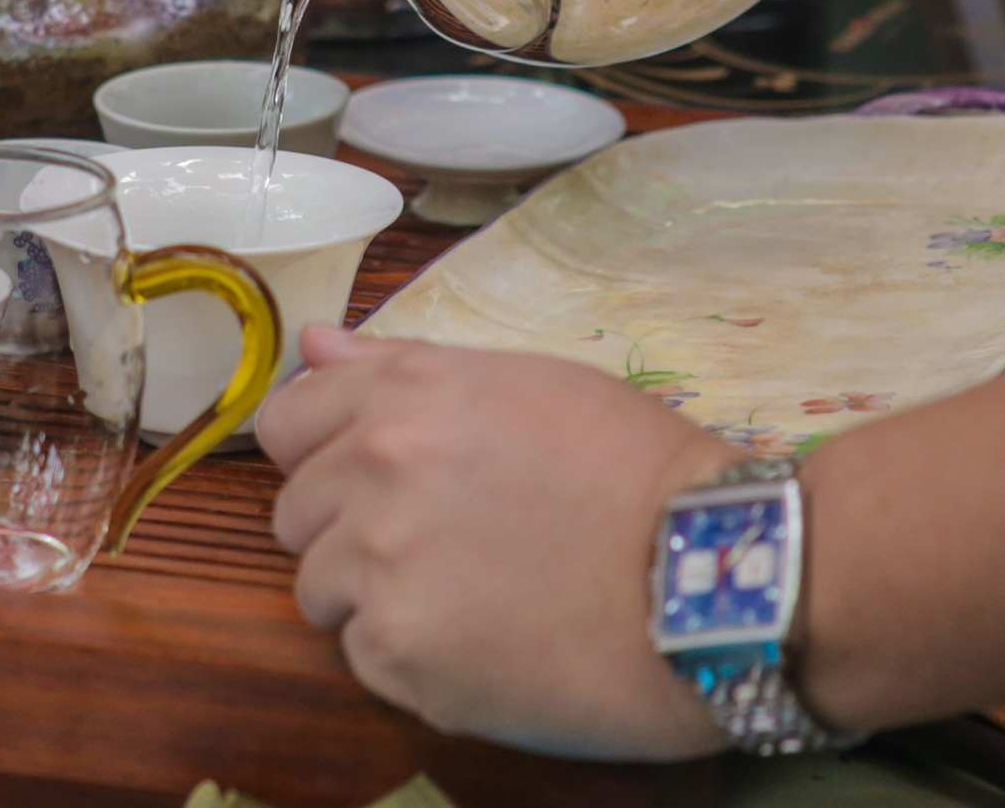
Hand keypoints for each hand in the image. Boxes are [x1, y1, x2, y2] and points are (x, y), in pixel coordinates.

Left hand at [256, 323, 733, 758]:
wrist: (718, 577)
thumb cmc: (639, 471)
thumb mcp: (530, 383)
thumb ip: (404, 367)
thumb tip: (315, 343)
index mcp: (402, 398)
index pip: (286, 424)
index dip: (325, 452)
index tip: (373, 477)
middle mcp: (372, 476)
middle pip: (295, 515)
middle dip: (350, 528)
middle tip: (447, 542)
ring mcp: (380, 572)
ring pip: (322, 593)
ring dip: (377, 599)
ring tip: (475, 595)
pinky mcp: (402, 660)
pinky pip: (366, 660)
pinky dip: (415, 660)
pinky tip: (490, 642)